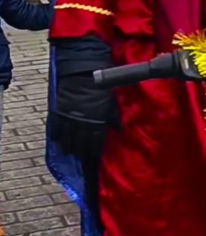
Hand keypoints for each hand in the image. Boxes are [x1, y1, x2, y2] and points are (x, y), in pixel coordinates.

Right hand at [51, 37, 117, 161]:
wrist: (83, 73)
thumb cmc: (101, 87)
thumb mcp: (111, 102)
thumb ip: (113, 118)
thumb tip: (119, 130)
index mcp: (97, 120)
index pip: (95, 142)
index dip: (94, 153)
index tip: (93, 162)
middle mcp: (82, 122)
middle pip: (80, 144)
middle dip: (81, 154)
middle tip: (81, 163)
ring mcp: (69, 117)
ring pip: (67, 138)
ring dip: (69, 148)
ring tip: (70, 154)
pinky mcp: (59, 111)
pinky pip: (56, 127)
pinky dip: (57, 136)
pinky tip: (58, 142)